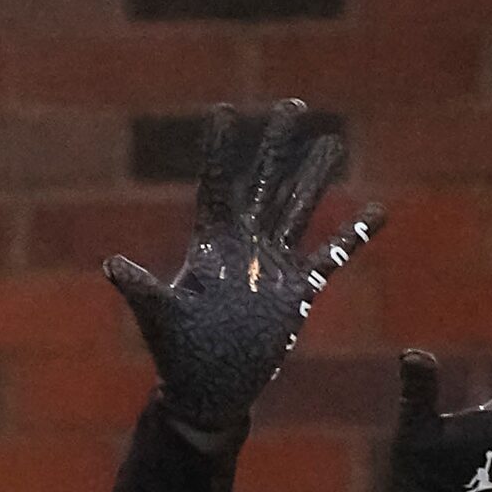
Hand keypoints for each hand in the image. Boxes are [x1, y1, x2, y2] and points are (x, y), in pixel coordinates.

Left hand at [105, 99, 383, 445]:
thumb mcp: (159, 316)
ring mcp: (273, 263)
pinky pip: (332, 254)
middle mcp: (244, 243)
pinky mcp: (299, 289)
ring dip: (315, 176)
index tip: (225, 109)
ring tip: (333, 141)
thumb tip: (112, 265)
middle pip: (264, 181)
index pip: (217, 184)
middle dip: (276, 144)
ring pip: (298, 207)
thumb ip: (141, 288)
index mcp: (211, 242)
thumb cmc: (179, 351)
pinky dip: (355, 234)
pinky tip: (378, 211)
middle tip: (292, 103)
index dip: (220, 148)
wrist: (210, 387)